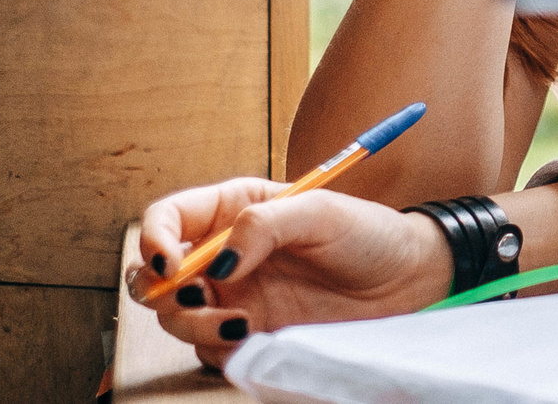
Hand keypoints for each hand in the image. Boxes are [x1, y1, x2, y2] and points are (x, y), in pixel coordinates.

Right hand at [131, 181, 451, 368]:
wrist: (404, 281)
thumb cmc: (366, 233)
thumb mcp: (320, 211)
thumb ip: (263, 224)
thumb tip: (218, 260)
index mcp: (232, 209)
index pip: (168, 219)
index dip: (153, 239)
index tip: (169, 262)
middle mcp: (222, 253)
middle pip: (153, 273)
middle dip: (157, 289)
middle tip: (195, 296)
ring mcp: (233, 295)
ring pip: (174, 316)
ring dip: (192, 322)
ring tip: (240, 320)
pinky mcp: (248, 332)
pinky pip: (207, 348)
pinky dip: (217, 346)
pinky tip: (253, 333)